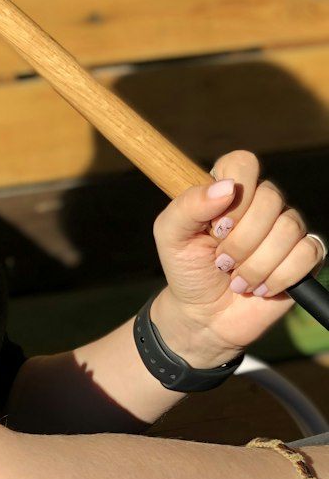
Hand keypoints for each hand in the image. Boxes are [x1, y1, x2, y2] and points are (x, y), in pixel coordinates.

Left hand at [150, 150, 323, 360]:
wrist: (204, 315)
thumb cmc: (187, 269)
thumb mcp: (171, 235)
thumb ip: (188, 205)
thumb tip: (226, 186)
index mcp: (227, 189)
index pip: (243, 163)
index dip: (234, 193)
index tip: (216, 225)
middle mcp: (261, 203)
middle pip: (270, 198)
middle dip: (240, 240)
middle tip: (220, 261)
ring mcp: (286, 228)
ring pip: (289, 229)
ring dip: (256, 264)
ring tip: (236, 279)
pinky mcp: (305, 256)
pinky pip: (308, 253)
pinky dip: (279, 277)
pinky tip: (259, 287)